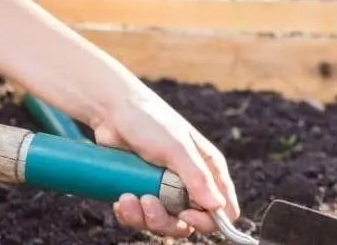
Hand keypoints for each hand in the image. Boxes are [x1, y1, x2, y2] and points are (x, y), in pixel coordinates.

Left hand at [91, 87, 239, 237]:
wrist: (111, 112)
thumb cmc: (149, 121)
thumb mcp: (176, 147)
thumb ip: (197, 177)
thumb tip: (217, 207)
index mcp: (208, 171)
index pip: (224, 210)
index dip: (208, 220)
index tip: (184, 213)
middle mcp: (190, 184)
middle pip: (188, 224)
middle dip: (165, 220)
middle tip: (147, 201)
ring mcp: (165, 190)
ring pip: (162, 223)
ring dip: (142, 217)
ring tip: (127, 197)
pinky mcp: (143, 192)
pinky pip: (140, 218)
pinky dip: (129, 214)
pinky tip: (120, 199)